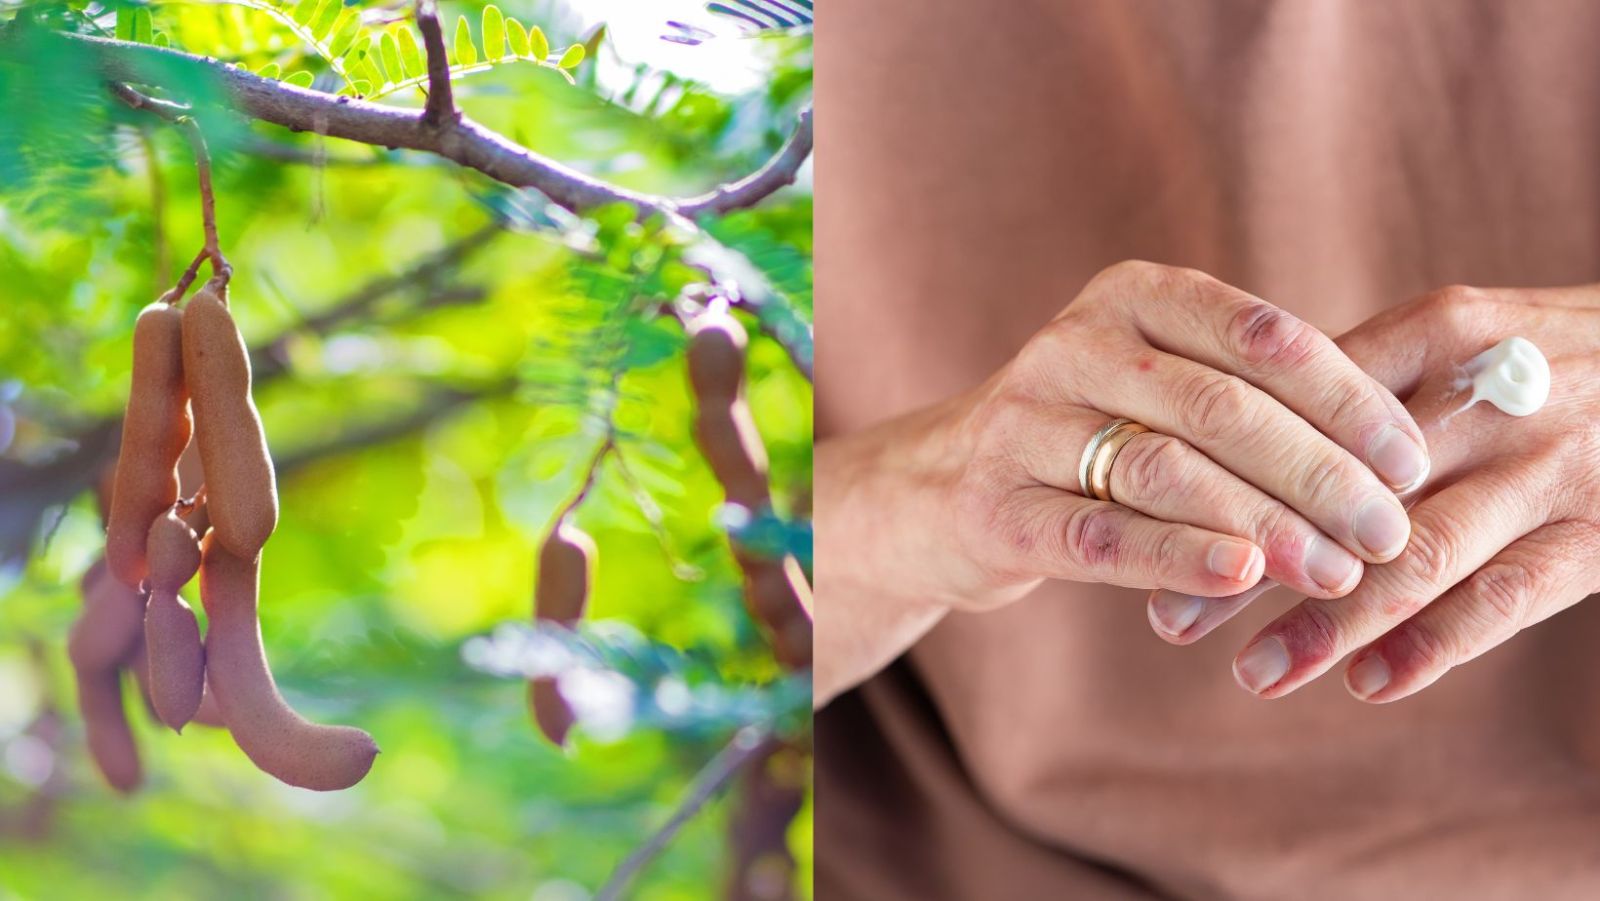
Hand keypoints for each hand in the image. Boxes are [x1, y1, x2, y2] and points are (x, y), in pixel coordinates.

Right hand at [936, 260, 1427, 609]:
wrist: (934, 490)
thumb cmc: (1083, 438)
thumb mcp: (1153, 381)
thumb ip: (1245, 391)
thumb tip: (1394, 454)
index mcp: (1128, 295)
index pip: (1260, 335)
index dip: (1346, 398)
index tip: (1411, 461)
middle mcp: (1070, 346)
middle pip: (1221, 406)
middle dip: (1321, 474)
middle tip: (1388, 533)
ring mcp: (1022, 425)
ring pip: (1167, 469)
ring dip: (1267, 524)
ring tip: (1337, 570)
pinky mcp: (995, 507)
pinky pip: (1103, 533)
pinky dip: (1180, 556)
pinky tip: (1243, 579)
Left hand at [1163, 284, 1599, 701]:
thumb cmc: (1539, 355)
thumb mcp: (1457, 336)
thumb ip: (1354, 381)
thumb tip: (1217, 429)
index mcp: (1437, 331)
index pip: (1300, 407)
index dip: (1216, 472)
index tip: (1142, 525)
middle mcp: (1488, 396)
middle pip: (1342, 492)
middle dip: (1250, 563)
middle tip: (1170, 624)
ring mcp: (1549, 467)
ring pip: (1417, 555)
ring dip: (1328, 623)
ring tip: (1253, 674)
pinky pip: (1508, 598)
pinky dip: (1436, 645)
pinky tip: (1369, 684)